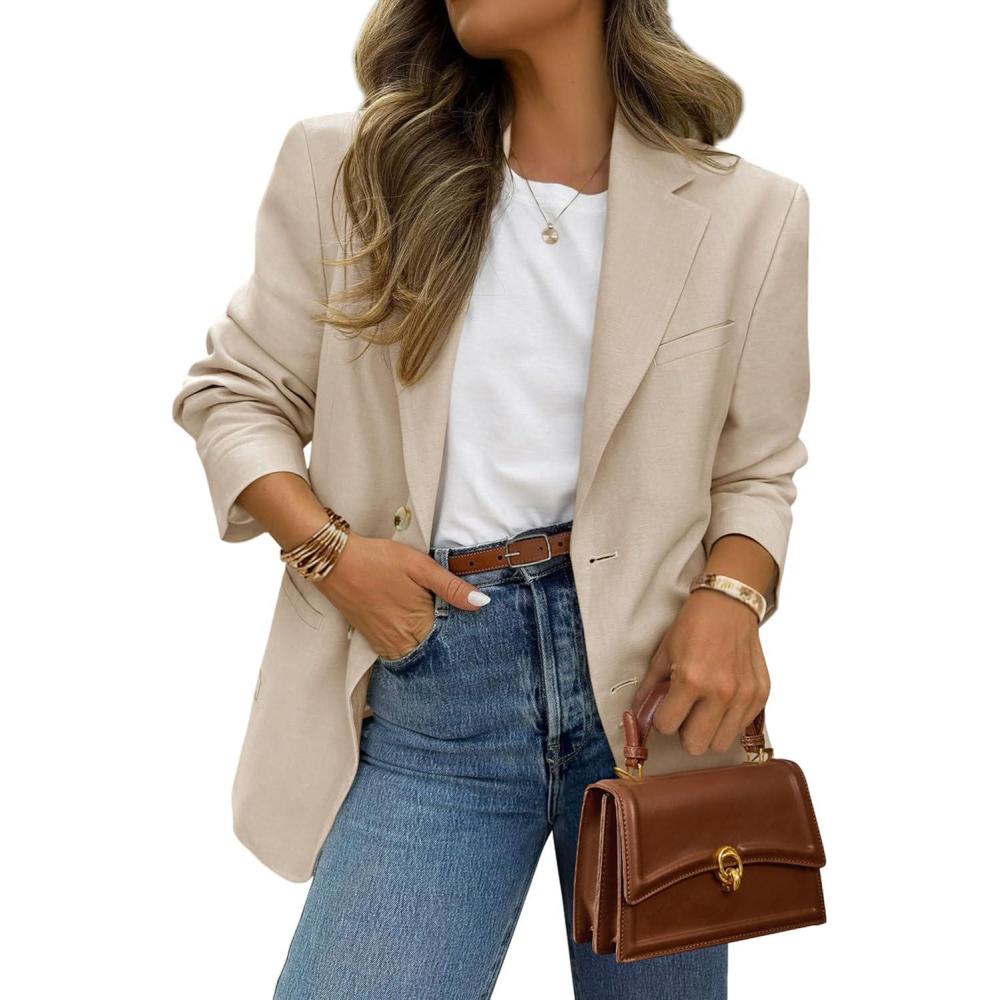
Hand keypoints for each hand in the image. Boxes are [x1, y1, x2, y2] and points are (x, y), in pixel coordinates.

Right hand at [314, 532, 489, 659]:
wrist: (335, 561)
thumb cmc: (379, 560)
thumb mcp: (421, 566)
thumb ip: (452, 587)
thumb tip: (482, 603)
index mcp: (417, 627)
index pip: (449, 643)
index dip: (461, 634)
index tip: (469, 624)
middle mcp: (400, 642)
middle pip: (432, 651)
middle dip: (444, 641)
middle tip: (455, 622)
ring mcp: (383, 643)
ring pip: (414, 652)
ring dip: (426, 642)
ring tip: (434, 622)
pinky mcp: (370, 638)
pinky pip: (396, 650)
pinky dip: (408, 642)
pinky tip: (412, 623)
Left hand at [631, 588, 768, 754]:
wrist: (729, 605)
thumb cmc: (694, 626)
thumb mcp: (664, 653)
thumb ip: (651, 688)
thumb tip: (639, 715)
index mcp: (691, 680)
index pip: (666, 726)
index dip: (663, 719)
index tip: (666, 708)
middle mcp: (720, 692)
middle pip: (696, 745)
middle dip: (685, 733)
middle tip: (686, 714)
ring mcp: (744, 695)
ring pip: (720, 743)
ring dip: (709, 731)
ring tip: (705, 709)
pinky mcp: (761, 695)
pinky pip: (741, 728)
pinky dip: (730, 721)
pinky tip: (723, 701)